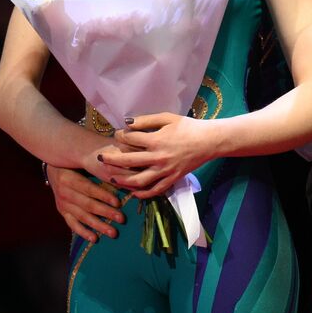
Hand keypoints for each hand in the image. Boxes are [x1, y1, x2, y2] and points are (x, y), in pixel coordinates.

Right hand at [49, 166, 124, 241]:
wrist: (54, 169)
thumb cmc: (76, 164)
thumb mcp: (83, 163)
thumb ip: (98, 169)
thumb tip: (120, 176)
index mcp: (69, 179)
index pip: (89, 189)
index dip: (103, 196)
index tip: (118, 203)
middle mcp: (64, 193)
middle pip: (87, 205)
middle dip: (105, 213)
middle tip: (121, 219)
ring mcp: (62, 204)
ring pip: (82, 217)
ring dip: (98, 225)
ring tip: (113, 232)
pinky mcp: (62, 212)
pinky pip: (72, 224)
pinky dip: (83, 232)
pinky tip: (95, 239)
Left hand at [100, 112, 218, 197]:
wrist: (210, 141)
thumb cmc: (189, 127)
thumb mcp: (169, 118)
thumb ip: (147, 120)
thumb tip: (127, 123)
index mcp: (156, 140)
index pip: (130, 139)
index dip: (120, 136)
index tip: (117, 134)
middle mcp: (158, 157)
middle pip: (127, 161)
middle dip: (110, 159)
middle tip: (101, 158)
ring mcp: (165, 170)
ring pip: (138, 180)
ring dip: (122, 180)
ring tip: (112, 178)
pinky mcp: (172, 178)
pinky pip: (155, 190)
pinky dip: (142, 194)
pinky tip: (133, 192)